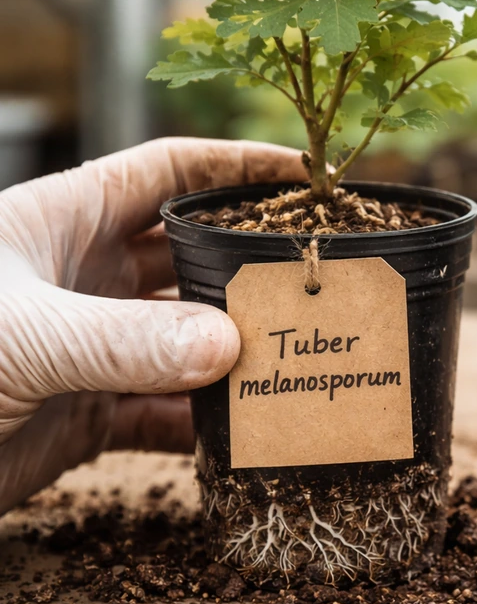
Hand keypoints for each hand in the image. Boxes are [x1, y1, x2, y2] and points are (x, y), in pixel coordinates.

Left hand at [0, 137, 304, 514]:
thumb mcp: (23, 334)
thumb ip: (124, 339)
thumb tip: (229, 344)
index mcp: (64, 222)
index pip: (168, 173)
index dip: (237, 167)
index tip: (308, 176)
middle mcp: (87, 280)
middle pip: (192, 259)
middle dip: (252, 268)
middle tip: (319, 283)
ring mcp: (95, 349)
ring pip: (191, 342)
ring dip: (240, 356)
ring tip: (301, 364)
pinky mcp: (92, 415)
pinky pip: (170, 415)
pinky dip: (207, 427)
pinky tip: (245, 435)